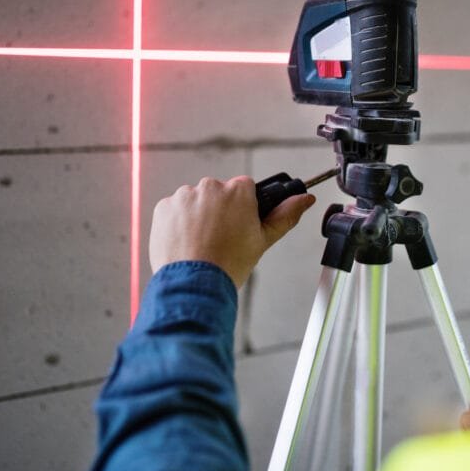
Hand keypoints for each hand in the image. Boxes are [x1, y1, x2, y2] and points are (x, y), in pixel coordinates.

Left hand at [148, 176, 315, 286]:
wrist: (194, 283)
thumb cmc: (229, 263)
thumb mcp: (264, 240)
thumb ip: (286, 215)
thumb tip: (306, 199)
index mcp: (237, 190)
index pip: (244, 188)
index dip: (243, 208)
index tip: (239, 226)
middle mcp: (210, 187)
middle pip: (218, 193)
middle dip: (219, 211)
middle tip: (221, 238)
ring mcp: (184, 196)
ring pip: (195, 201)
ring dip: (197, 216)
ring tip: (202, 243)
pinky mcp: (163, 207)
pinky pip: (174, 210)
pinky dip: (178, 223)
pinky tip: (186, 242)